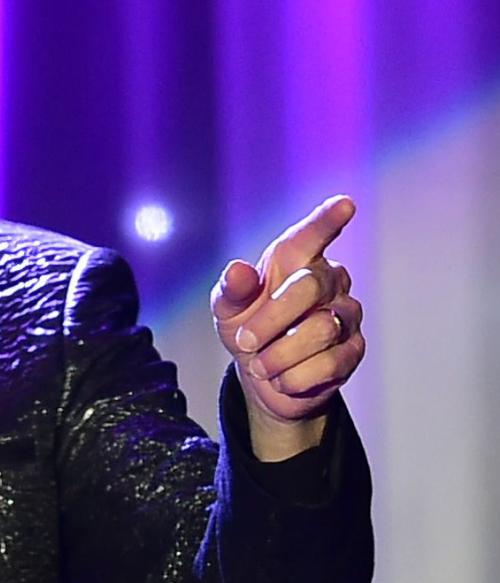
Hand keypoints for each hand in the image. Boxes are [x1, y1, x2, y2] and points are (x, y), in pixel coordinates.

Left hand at [211, 195, 365, 460]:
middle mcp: (330, 282)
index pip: (310, 237)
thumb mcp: (229, 310)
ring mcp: (346, 316)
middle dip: (269, 319)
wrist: (263, 378)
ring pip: (320, 330)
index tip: (344, 204)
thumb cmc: (249, 329)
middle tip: (244, 340)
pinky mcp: (353, 351)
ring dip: (278, 355)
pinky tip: (284, 377)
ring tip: (263, 363)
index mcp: (296, 263)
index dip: (326, 221)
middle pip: (309, 287)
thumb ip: (232, 290)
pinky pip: (325, 365)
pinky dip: (292, 378)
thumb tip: (237, 270)